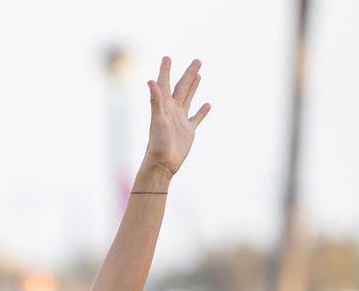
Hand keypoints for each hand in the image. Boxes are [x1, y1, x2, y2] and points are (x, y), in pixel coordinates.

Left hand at [139, 57, 209, 182]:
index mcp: (163, 106)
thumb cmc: (157, 143)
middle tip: (197, 60)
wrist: (162, 164)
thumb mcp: (157, 119)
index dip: (165, 70)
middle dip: (188, 74)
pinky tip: (208, 104)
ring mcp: (180, 120)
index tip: (167, 57)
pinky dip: (202, 111)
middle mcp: (172, 110)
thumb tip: (150, 81)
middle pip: (182, 87)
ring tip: (199, 75)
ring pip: (189, 99)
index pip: (164, 84)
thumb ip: (155, 100)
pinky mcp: (188, 131)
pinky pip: (196, 118)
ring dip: (194, 87)